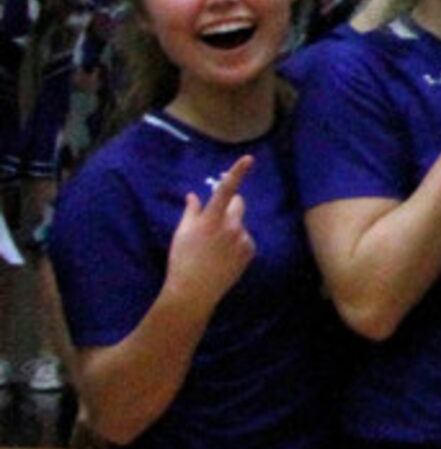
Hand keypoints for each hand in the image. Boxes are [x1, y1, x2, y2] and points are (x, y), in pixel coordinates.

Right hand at [166, 154, 256, 311]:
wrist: (194, 290)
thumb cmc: (182, 259)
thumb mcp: (181, 233)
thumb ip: (191, 211)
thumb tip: (194, 195)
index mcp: (211, 219)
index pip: (226, 190)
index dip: (237, 172)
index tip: (249, 158)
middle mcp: (231, 226)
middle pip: (238, 203)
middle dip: (230, 205)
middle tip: (214, 220)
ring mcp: (243, 239)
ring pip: (240, 224)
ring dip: (231, 228)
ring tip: (214, 247)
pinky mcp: (250, 251)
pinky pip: (245, 239)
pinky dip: (237, 242)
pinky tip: (223, 256)